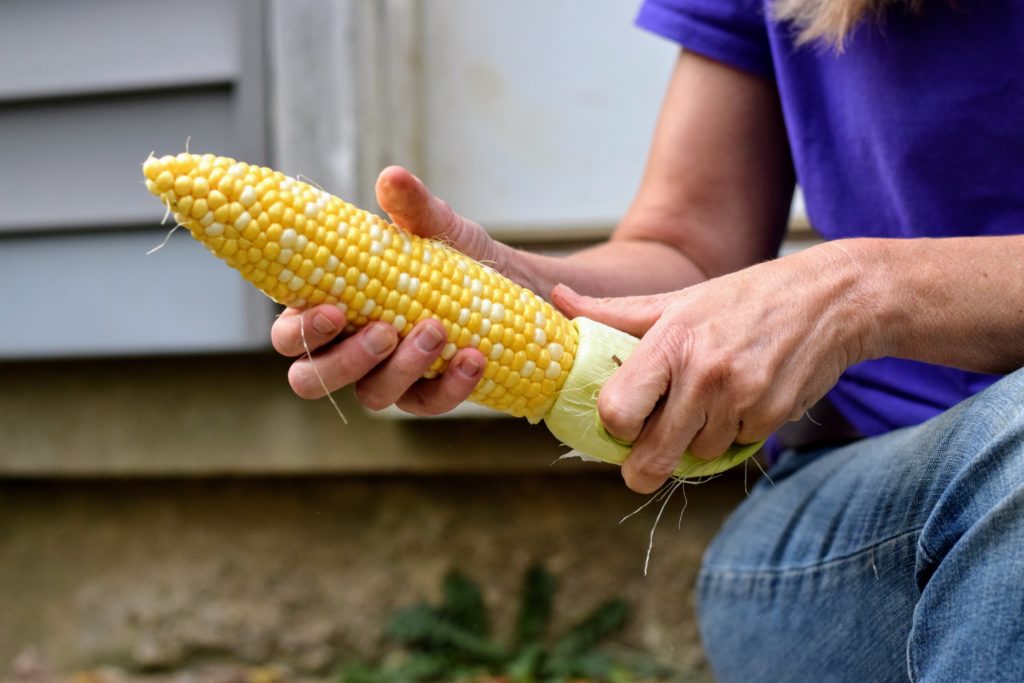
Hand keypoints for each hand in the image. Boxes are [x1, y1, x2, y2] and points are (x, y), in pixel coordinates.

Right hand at [271, 167, 526, 414]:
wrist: (511, 285)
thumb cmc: (451, 255)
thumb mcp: (435, 227)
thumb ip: (411, 207)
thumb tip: (393, 177)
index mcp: (330, 310)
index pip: (289, 336)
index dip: (302, 332)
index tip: (335, 311)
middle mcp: (348, 350)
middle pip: (312, 380)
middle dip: (345, 361)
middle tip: (385, 330)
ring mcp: (387, 378)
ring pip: (372, 396)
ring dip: (403, 368)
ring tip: (439, 329)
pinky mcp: (427, 395)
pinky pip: (428, 404)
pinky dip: (451, 386)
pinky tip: (474, 356)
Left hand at [552, 242, 877, 492]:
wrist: (830, 299)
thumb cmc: (742, 299)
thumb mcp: (677, 301)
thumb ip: (614, 313)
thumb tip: (557, 300)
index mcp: (670, 342)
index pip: (617, 412)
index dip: (614, 426)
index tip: (621, 421)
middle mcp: (703, 373)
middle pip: (652, 456)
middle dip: (644, 464)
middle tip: (645, 454)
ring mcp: (741, 398)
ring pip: (696, 457)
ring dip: (696, 443)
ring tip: (709, 403)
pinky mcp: (773, 417)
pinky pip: (735, 449)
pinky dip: (734, 435)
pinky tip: (743, 401)